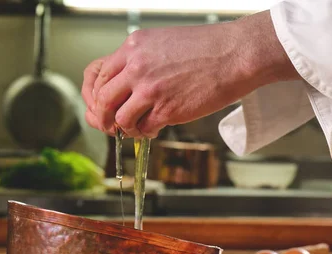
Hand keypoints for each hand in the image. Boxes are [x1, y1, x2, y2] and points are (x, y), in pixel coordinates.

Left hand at [82, 11, 299, 137]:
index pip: (99, 75)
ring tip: (137, 128)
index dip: (96, 95)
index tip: (101, 105)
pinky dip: (145, 133)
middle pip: (102, 99)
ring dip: (125, 128)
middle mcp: (136, 67)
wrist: (235, 55)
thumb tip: (128, 82)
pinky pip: (143, 128)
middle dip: (103, 116)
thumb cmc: (208, 48)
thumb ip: (142, 59)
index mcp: (134, 47)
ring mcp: (150, 90)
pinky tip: (154, 129)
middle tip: (111, 124)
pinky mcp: (166, 109)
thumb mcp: (164, 41)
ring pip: (119, 118)